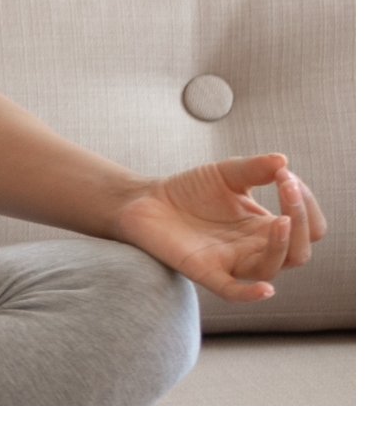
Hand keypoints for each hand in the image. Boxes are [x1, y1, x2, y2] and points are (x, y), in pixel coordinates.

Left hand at [115, 154, 327, 301]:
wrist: (146, 200)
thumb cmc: (190, 190)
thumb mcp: (226, 173)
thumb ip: (254, 168)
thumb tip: (284, 161)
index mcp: (266, 228)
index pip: (308, 227)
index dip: (306, 204)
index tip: (286, 175)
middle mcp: (254, 249)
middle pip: (298, 251)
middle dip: (300, 220)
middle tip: (286, 185)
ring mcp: (231, 262)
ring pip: (271, 268)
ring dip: (282, 246)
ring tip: (282, 221)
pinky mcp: (204, 270)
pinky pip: (232, 291)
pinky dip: (250, 294)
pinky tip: (266, 290)